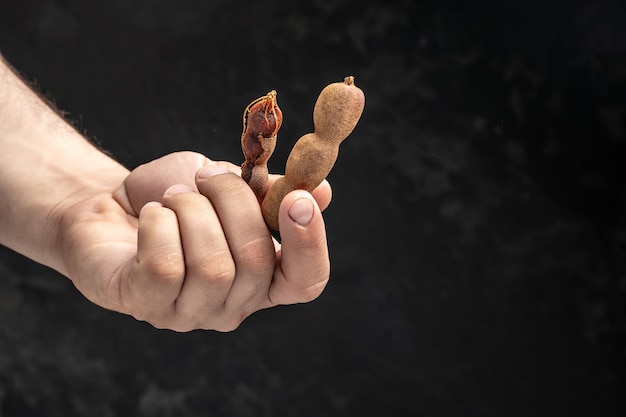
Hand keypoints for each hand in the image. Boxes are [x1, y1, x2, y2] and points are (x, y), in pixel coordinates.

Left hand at [57, 151, 331, 330]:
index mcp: (262, 277)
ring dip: (192, 211)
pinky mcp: (144, 304)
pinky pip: (166, 268)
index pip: (304, 281)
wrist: (112, 203)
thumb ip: (271, 192)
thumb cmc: (176, 195)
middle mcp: (231, 305)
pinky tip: (152, 215)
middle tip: (206, 178)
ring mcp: (188, 313)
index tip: (298, 198)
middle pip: (256, 263)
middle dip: (231, 202)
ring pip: (212, 268)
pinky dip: (161, 224)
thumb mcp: (229, 184)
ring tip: (173, 197)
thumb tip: (322, 191)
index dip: (309, 244)